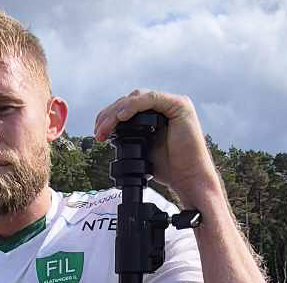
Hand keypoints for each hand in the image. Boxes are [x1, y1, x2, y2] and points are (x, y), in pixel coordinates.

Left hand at [93, 89, 216, 197]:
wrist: (189, 179)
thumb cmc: (170, 168)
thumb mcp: (143, 148)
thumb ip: (130, 135)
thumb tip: (108, 131)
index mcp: (157, 114)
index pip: (127, 107)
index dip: (109, 117)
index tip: (98, 132)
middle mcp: (165, 106)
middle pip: (129, 100)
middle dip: (109, 115)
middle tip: (97, 133)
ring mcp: (173, 104)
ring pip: (136, 98)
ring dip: (116, 112)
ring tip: (105, 129)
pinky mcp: (180, 106)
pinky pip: (151, 99)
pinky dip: (134, 106)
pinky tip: (122, 117)